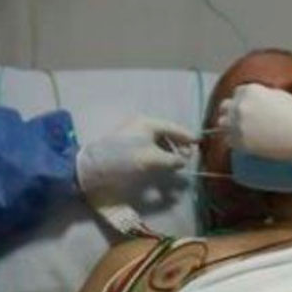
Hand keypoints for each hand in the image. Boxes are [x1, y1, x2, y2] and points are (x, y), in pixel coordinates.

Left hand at [76, 115, 195, 194]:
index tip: (199, 144)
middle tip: (187, 157)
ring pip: (155, 139)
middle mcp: (139, 124)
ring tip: (174, 163)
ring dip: (166, 151)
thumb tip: (182, 161)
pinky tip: (159, 164)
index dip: (186, 136)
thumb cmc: (124, 159)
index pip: (173, 127)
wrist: (92, 168)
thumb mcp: (151, 160)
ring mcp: (130, 132)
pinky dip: (156, 153)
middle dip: (177, 145)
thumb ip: (171, 159)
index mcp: (147, 123)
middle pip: (164, 132)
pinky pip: (146, 145)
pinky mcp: (124, 143)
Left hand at [217, 83, 291, 162]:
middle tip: (242, 121)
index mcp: (251, 90)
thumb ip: (266, 96)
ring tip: (242, 133)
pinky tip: (245, 144)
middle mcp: (240, 105)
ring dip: (230, 127)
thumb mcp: (283, 96)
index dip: (244, 101)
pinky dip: (235, 142)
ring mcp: (238, 124)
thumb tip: (262, 101)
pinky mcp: (240, 143)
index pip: (238, 93)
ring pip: (222, 124)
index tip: (249, 108)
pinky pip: (229, 141)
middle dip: (232, 112)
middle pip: (225, 107)